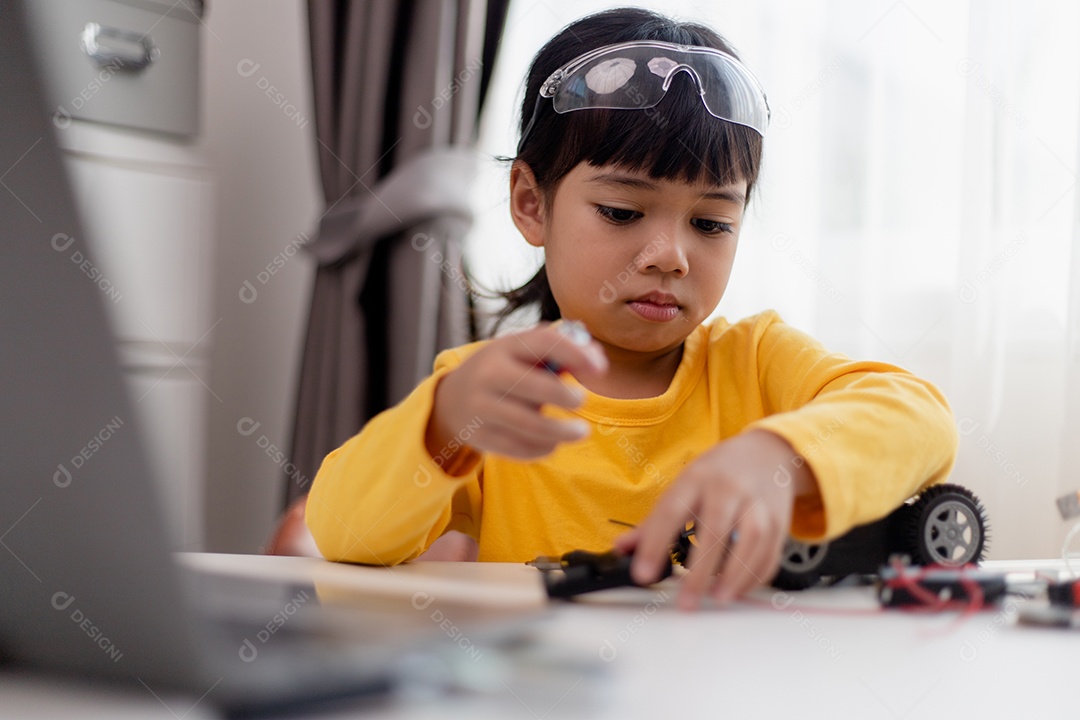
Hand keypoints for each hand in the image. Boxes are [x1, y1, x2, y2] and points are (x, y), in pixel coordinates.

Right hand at [427, 321, 607, 464]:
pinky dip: (543, 448)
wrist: (452, 400)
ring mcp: (481, 408)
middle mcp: (489, 375)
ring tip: (581, 432)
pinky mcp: (481, 436)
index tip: (601, 369)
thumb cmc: (504, 371)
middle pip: (538, 388)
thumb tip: (596, 360)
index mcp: (504, 347)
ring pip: (531, 425)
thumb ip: (559, 352)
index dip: (576, 353)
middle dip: (569, 397)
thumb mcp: (521, 353)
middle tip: (582, 400)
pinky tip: (552, 443)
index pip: (544, 342)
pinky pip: (520, 448)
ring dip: (563, 432)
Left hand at [614, 429, 815, 609]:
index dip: (654, 544)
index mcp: (696, 479)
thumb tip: (622, 549)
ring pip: (750, 541)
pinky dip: (754, 575)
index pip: (671, 512)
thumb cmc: (718, 474)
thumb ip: (654, 522)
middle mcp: (728, 488)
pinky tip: (737, 589)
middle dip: (699, 570)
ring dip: (734, 574)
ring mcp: (757, 503)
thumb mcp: (683, 486)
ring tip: (715, 598)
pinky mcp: (779, 520)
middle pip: (715, 529)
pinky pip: (770, 552)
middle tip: (685, 600)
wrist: (767, 454)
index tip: (643, 574)